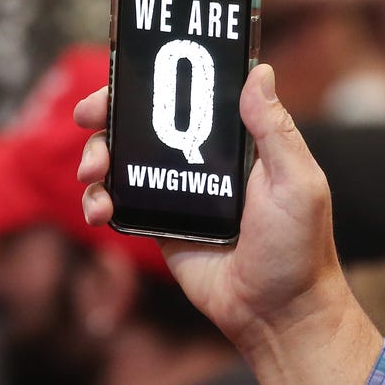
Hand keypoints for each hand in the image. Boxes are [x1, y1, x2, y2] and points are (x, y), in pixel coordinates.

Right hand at [75, 64, 381, 384]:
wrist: (275, 313)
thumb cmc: (298, 248)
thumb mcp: (297, 182)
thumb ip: (274, 130)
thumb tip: (259, 71)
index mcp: (232, 143)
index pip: (185, 98)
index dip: (150, 83)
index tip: (123, 79)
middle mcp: (197, 161)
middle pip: (140, 124)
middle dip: (106, 115)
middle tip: (86, 117)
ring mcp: (172, 193)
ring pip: (120, 161)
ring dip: (95, 158)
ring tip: (92, 174)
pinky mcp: (154, 226)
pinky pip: (116, 204)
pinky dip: (97, 202)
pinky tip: (99, 211)